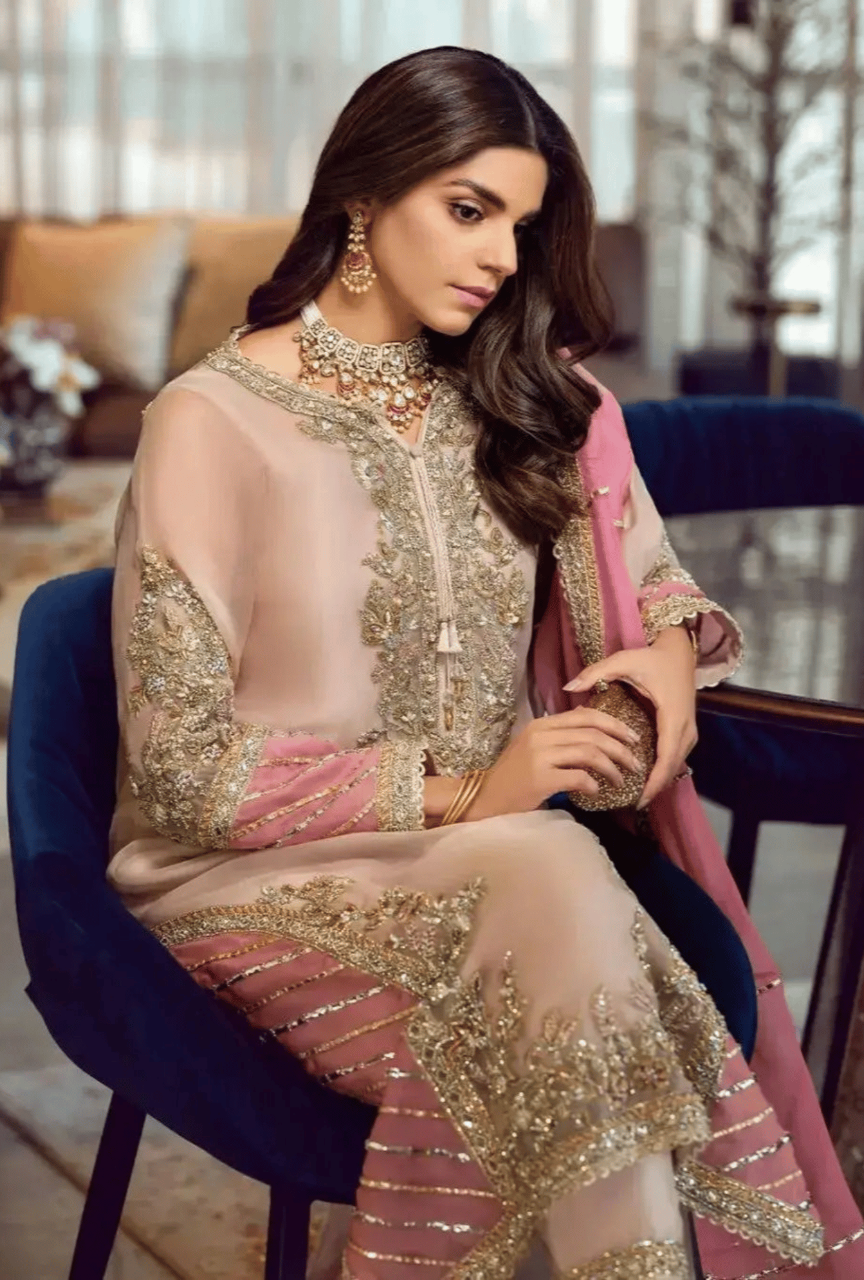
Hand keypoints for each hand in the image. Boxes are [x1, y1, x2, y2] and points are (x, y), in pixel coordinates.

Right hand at [467, 707, 643, 820]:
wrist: (485, 799)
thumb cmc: (513, 778)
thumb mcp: (534, 748)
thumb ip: (559, 736)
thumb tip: (592, 728)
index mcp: (541, 724)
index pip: (585, 715)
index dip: (614, 724)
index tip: (632, 738)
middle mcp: (540, 735)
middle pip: (592, 733)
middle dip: (621, 748)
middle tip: (635, 763)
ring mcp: (539, 756)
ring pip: (590, 753)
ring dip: (612, 768)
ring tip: (621, 780)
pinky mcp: (540, 779)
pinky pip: (579, 777)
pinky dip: (593, 784)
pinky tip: (596, 791)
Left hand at [564, 626, 696, 808]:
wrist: (679, 649)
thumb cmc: (651, 657)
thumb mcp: (623, 661)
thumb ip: (596, 673)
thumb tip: (568, 688)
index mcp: (672, 717)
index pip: (666, 759)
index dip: (654, 782)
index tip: (638, 800)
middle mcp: (685, 728)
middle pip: (672, 768)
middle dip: (655, 787)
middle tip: (632, 803)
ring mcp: (689, 729)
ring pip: (677, 764)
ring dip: (659, 779)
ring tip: (636, 794)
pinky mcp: (687, 728)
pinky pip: (677, 756)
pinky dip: (664, 768)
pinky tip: (646, 775)